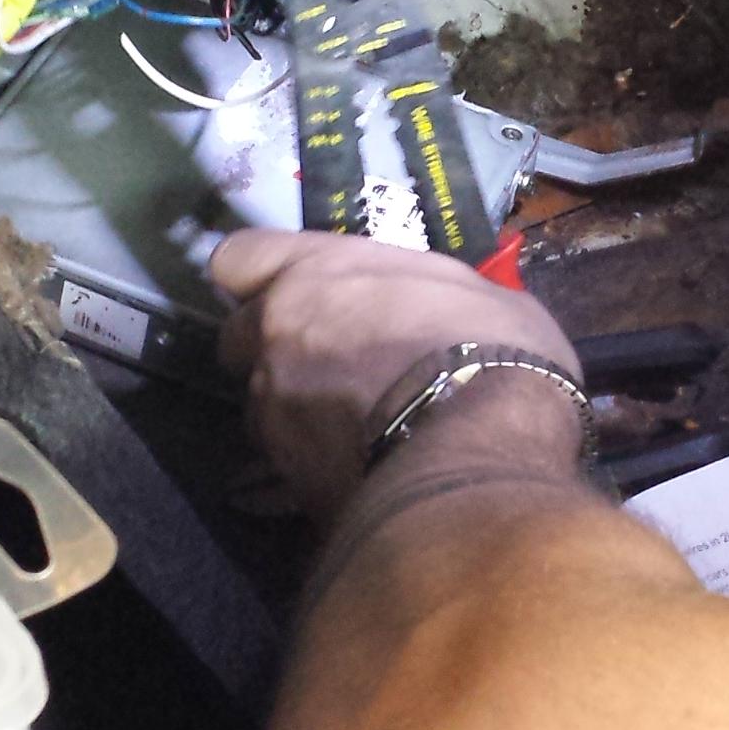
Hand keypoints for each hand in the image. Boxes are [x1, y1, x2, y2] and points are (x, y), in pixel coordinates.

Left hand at [212, 228, 583, 522]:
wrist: (476, 457)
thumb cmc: (491, 355)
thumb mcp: (479, 296)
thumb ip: (424, 297)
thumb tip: (441, 313)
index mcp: (318, 271)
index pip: (238, 258)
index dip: (255, 278)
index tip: (286, 294)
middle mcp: (276, 329)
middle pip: (237, 337)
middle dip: (269, 351)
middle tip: (326, 368)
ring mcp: (270, 405)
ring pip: (260, 405)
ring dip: (294, 413)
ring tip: (353, 431)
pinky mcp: (279, 471)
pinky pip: (283, 461)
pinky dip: (312, 463)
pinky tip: (359, 470)